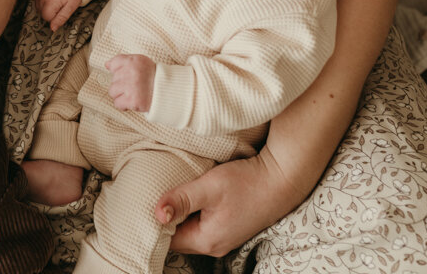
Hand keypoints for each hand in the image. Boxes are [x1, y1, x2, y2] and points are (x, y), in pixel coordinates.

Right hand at [35, 0, 82, 30]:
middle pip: (40, 11)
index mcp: (51, 0)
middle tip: (60, 5)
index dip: (54, 17)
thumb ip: (61, 18)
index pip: (46, 17)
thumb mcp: (71, 7)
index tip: (62, 10)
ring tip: (56, 0)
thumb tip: (52, 29)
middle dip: (49, 11)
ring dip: (45, 6)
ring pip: (38, 5)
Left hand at [105, 54, 153, 111]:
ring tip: (133, 93)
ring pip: (112, 92)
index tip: (128, 75)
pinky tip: (132, 102)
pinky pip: (117, 103)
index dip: (119, 71)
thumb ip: (123, 60)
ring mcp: (131, 87)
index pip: (113, 64)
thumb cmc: (152, 76)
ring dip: (121, 95)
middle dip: (122, 84)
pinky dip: (123, 105)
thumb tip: (107, 65)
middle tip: (135, 86)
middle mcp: (131, 73)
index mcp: (133, 61)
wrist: (168, 91)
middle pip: (113, 80)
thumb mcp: (140, 62)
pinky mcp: (133, 100)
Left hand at [159, 146, 301, 256]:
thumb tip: (156, 214)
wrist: (282, 180)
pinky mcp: (230, 228)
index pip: (168, 240)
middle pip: (178, 238)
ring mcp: (224, 238)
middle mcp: (215, 245)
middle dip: (166, 221)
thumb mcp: (209, 187)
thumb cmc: (246, 182)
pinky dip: (194, 215)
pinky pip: (203, 227)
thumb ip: (181, 200)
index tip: (145, 204)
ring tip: (171, 197)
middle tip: (154, 198)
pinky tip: (191, 199)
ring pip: (190, 232)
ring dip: (180, 217)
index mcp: (207, 240)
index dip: (155, 223)